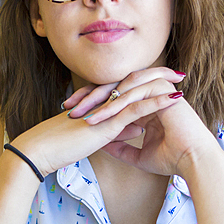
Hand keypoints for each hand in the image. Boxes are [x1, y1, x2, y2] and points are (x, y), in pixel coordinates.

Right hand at [9, 71, 185, 177]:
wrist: (42, 151)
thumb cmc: (63, 147)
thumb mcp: (96, 138)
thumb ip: (117, 131)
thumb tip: (138, 128)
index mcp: (101, 105)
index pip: (128, 90)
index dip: (147, 83)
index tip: (166, 80)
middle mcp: (105, 103)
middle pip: (136, 84)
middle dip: (158, 77)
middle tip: (178, 73)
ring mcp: (106, 109)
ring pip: (138, 92)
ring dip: (161, 85)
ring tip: (181, 79)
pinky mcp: (107, 121)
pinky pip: (136, 109)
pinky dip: (158, 103)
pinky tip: (174, 99)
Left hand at [67, 68, 221, 177]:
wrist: (193, 162)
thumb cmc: (171, 159)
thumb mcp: (138, 155)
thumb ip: (121, 148)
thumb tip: (101, 146)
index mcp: (146, 102)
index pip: (114, 95)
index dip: (93, 104)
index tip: (71, 114)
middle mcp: (152, 91)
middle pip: (115, 86)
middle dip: (90, 97)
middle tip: (69, 108)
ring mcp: (158, 88)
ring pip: (122, 86)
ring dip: (100, 100)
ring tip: (81, 114)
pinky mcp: (163, 90)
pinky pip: (134, 93)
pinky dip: (116, 105)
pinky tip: (101, 117)